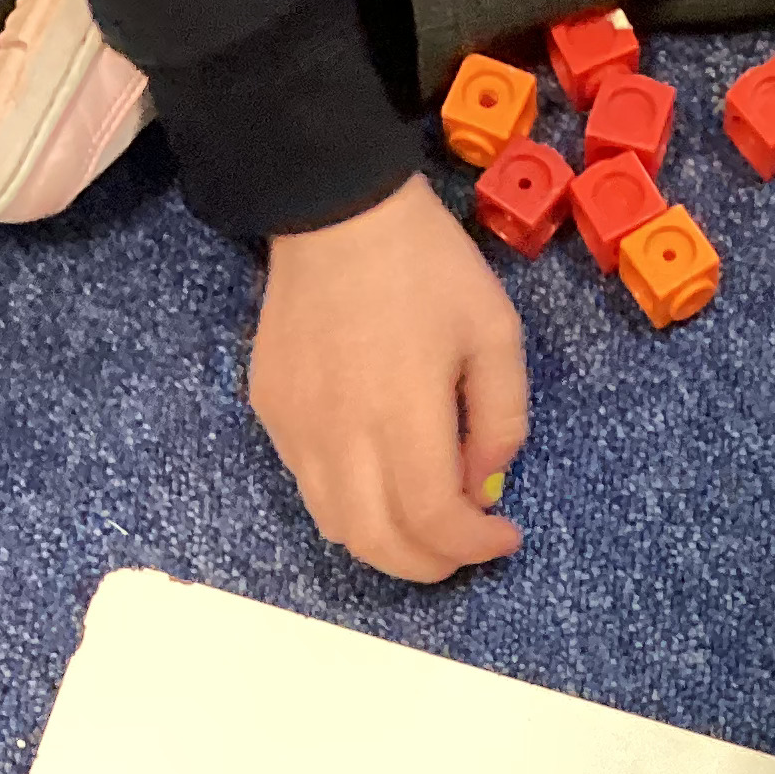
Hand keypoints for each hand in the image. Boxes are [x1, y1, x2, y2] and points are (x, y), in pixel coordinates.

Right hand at [252, 176, 527, 581]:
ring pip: (338, 528)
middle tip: (464, 547)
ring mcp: (296, 428)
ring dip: (388, 545)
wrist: (332, 209)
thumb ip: (502, 419)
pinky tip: (381, 476)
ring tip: (425, 522)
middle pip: (379, 545)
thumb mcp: (495, 332)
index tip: (503, 536)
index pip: (433, 522)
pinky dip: (352, 507)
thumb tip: (482, 484)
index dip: (473, 546)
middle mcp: (340, 434)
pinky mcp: (271, 413)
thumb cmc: (426, 265)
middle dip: (430, 564)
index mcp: (403, 412)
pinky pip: (310, 488)